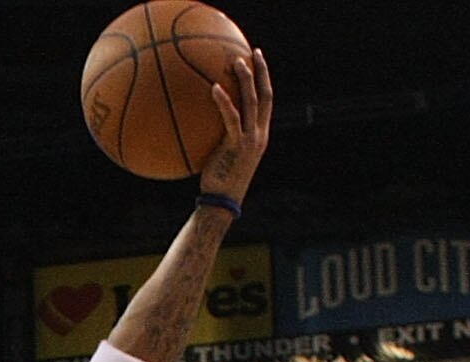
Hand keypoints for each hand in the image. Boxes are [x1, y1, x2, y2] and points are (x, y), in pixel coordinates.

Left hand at [197, 48, 273, 202]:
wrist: (220, 202)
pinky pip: (232, 119)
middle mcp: (260, 134)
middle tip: (254, 52)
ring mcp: (251, 140)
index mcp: (260, 135)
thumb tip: (202, 121)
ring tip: (236, 61)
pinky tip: (214, 87)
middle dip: (262, 71)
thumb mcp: (222, 154)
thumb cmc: (217, 180)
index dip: (265, 79)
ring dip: (246, 80)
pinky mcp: (237, 146)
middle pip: (266, 95)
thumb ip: (221, 135)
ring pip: (253, 102)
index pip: (267, 101)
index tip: (258, 60)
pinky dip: (224, 102)